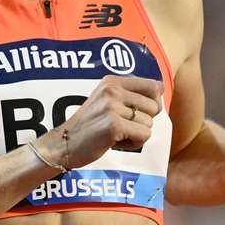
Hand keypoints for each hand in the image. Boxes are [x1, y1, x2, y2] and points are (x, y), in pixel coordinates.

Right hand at [37, 75, 162, 169]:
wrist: (63, 144)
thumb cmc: (89, 126)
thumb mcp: (106, 100)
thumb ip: (129, 94)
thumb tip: (161, 90)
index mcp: (112, 81)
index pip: (154, 85)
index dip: (153, 103)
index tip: (139, 113)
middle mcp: (112, 90)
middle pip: (154, 107)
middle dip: (143, 122)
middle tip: (122, 127)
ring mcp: (112, 106)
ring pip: (149, 123)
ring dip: (136, 135)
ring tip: (115, 135)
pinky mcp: (114, 125)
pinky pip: (144, 135)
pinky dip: (133, 144)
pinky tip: (114, 142)